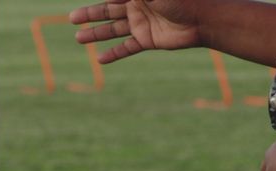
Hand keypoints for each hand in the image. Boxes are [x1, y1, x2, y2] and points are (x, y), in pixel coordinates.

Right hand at [69, 0, 200, 63]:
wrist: (204, 18)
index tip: (77, 1)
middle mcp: (137, 5)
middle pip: (108, 10)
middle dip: (90, 14)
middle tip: (72, 18)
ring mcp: (142, 23)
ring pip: (114, 29)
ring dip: (97, 33)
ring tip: (78, 38)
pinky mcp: (148, 40)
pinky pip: (127, 47)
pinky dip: (114, 53)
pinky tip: (100, 59)